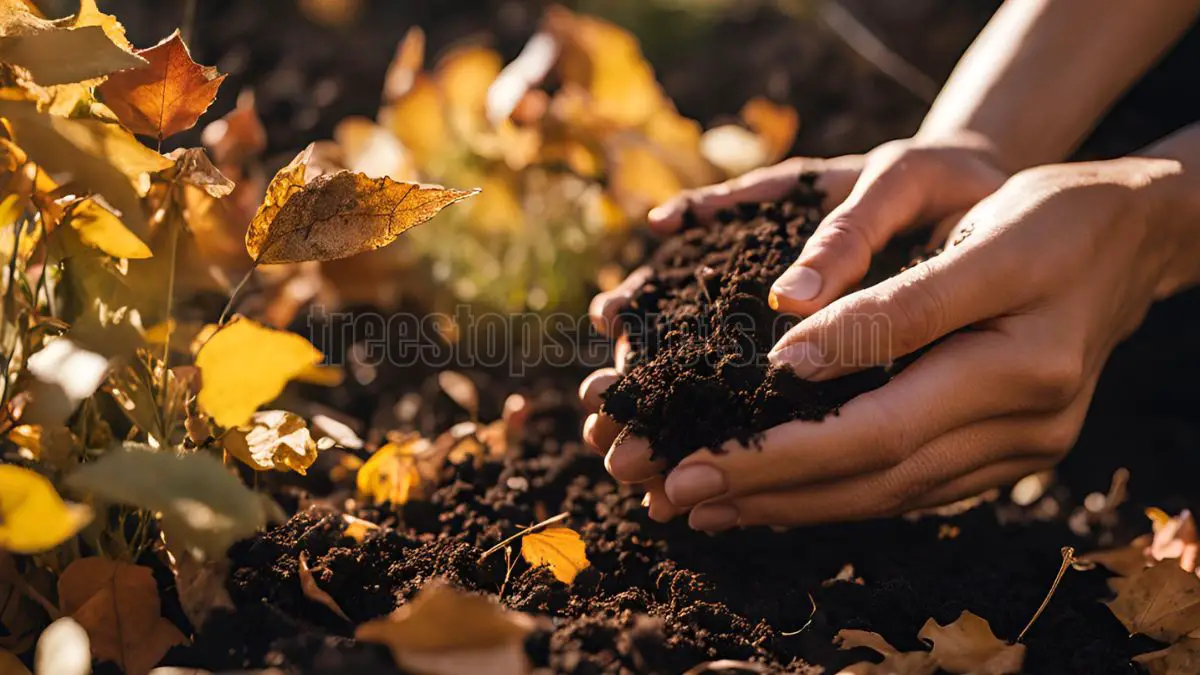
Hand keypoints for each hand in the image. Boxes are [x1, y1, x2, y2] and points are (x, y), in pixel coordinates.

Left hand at [609, 157, 1186, 530]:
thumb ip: (892, 308)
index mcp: (1019, 371)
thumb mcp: (978, 240)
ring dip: (797, 505)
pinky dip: (844, 492)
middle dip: (772, 491)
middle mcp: (1026, 426)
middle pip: (877, 477)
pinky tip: (787, 494)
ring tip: (714, 506)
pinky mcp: (1008, 450)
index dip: (784, 451)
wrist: (1131, 238)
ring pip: (893, 493)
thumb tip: (792, 356)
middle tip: (681, 495)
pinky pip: (915, 485)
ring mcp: (1022, 449)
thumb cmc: (1051, 217)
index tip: (698, 460)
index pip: (878, 430)